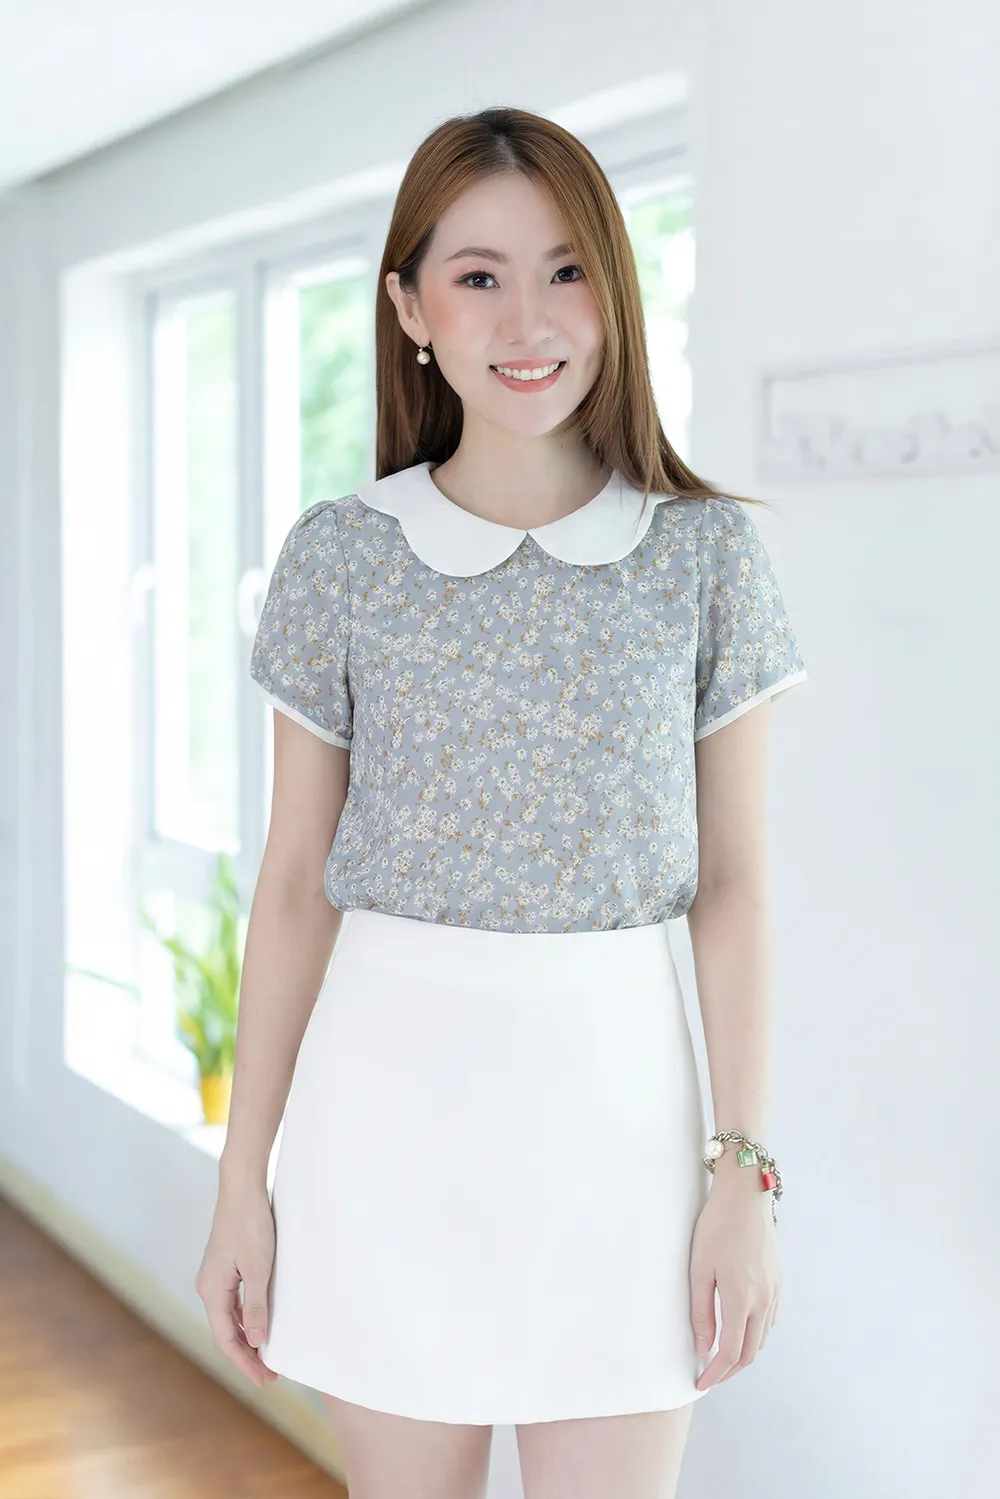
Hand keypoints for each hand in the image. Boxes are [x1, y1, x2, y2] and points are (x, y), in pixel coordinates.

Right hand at [194, 1180, 279, 1388]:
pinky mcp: (223, 1266)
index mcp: (212, 1290)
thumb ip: (256, 1305)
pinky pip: (232, 1301)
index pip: (225, 1339)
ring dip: (246, 1337)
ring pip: (228, 1317)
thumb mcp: (259, 1267)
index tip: (265, 1379)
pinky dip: (245, 1318)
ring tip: (266, 1355)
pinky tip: (259, 1324)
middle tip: (270, 1375)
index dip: (244, 1363)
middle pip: (225, 1332)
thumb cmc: (252, 1224)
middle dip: (246, 1355)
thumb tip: (255, 1340)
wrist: (242, 1187)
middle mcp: (207, 1286)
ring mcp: (214, 1276)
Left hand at [689, 1168, 780, 1389]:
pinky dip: (756, 1334)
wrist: (746, 1195)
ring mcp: (774, 1291)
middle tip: (710, 1376)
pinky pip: (770, 1320)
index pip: (729, 1353)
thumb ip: (700, 1311)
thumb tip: (702, 1347)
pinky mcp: (778, 1280)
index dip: (715, 1374)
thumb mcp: (699, 1268)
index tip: (700, 1384)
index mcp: (741, 1300)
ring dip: (743, 1354)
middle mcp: (763, 1301)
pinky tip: (742, 1329)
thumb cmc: (716, 1227)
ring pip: (762, 1338)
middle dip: (729, 1370)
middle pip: (749, 1353)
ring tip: (722, 1356)